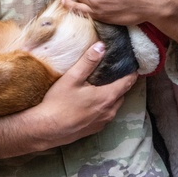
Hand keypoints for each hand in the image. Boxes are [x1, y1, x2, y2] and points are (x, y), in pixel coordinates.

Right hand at [0, 42, 136, 158]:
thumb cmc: (58, 103)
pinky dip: (104, 106)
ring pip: (114, 105)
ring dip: (112, 95)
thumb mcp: (72, 78)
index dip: (131, 72)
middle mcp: (110, 111)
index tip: (132, 63)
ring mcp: (103, 122)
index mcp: (107, 97)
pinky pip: (106, 114)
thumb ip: (88, 62)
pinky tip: (93, 101)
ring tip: (104, 84)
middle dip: (121, 82)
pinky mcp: (94, 129)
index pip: (128, 82)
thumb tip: (101, 46)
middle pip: (122, 93)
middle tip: (115, 71)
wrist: (45, 130)